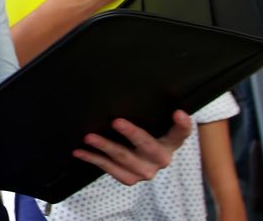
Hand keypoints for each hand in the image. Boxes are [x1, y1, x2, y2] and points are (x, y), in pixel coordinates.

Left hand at [73, 110, 192, 184]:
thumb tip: (129, 83)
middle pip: (148, 146)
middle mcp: (162, 159)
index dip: (182, 124)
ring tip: (89, 137)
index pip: (182, 133)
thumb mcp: (152, 124)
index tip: (178, 113)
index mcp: (171, 143)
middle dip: (132, 134)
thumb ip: (147, 113)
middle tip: (116, 122)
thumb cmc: (145, 135)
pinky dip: (93, 159)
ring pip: (124, 158)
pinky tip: (80, 151)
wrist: (141, 162)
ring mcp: (146, 171)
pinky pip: (109, 169)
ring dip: (105, 146)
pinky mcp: (130, 178)